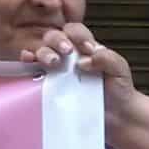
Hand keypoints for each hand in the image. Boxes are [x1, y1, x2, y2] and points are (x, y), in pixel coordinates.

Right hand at [23, 23, 137, 126]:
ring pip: (41, 51)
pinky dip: (28, 63)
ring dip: (43, 52)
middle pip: (54, 37)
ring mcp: (56, 69)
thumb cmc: (119, 90)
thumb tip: (85, 59)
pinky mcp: (48, 84)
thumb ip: (108, 59)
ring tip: (52, 61)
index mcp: (85, 47)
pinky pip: (32, 69)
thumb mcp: (120, 70)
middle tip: (66, 51)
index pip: (75, 31)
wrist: (117, 117)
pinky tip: (29, 62)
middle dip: (57, 41)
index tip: (87, 49)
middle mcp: (68, 55)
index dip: (78, 36)